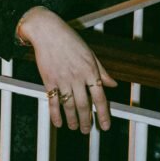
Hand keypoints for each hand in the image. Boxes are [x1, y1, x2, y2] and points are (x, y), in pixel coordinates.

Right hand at [18, 6, 115, 133]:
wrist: (47, 31)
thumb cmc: (69, 40)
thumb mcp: (90, 53)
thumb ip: (102, 71)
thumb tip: (113, 84)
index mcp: (90, 70)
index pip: (100, 97)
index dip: (103, 114)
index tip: (105, 126)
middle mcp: (77, 77)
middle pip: (84, 105)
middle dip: (86, 121)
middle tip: (86, 130)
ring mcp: (62, 79)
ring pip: (69, 106)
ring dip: (73, 120)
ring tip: (75, 126)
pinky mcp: (49, 80)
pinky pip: (53, 102)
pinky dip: (55, 114)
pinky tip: (58, 122)